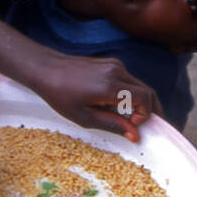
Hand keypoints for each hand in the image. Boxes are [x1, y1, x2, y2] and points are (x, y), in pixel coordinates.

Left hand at [34, 53, 161, 142]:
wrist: (46, 69)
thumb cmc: (60, 95)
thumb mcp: (84, 117)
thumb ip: (112, 124)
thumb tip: (135, 134)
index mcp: (110, 86)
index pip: (145, 99)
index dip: (146, 115)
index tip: (133, 126)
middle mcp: (116, 72)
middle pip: (147, 91)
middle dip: (151, 110)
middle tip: (145, 125)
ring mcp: (115, 64)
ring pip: (139, 85)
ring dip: (141, 101)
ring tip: (130, 117)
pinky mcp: (111, 62)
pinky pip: (129, 79)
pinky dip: (131, 92)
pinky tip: (119, 104)